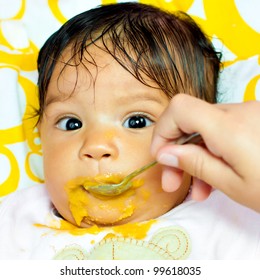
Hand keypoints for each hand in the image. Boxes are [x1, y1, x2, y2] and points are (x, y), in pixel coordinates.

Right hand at [151, 94, 259, 211]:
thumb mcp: (234, 185)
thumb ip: (196, 164)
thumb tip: (165, 152)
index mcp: (229, 127)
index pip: (180, 108)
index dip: (163, 129)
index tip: (160, 155)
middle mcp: (238, 113)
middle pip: (191, 121)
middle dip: (176, 150)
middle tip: (171, 180)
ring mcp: (249, 115)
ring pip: (206, 130)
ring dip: (195, 156)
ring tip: (197, 188)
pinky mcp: (256, 121)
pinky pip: (224, 132)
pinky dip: (213, 152)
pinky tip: (214, 177)